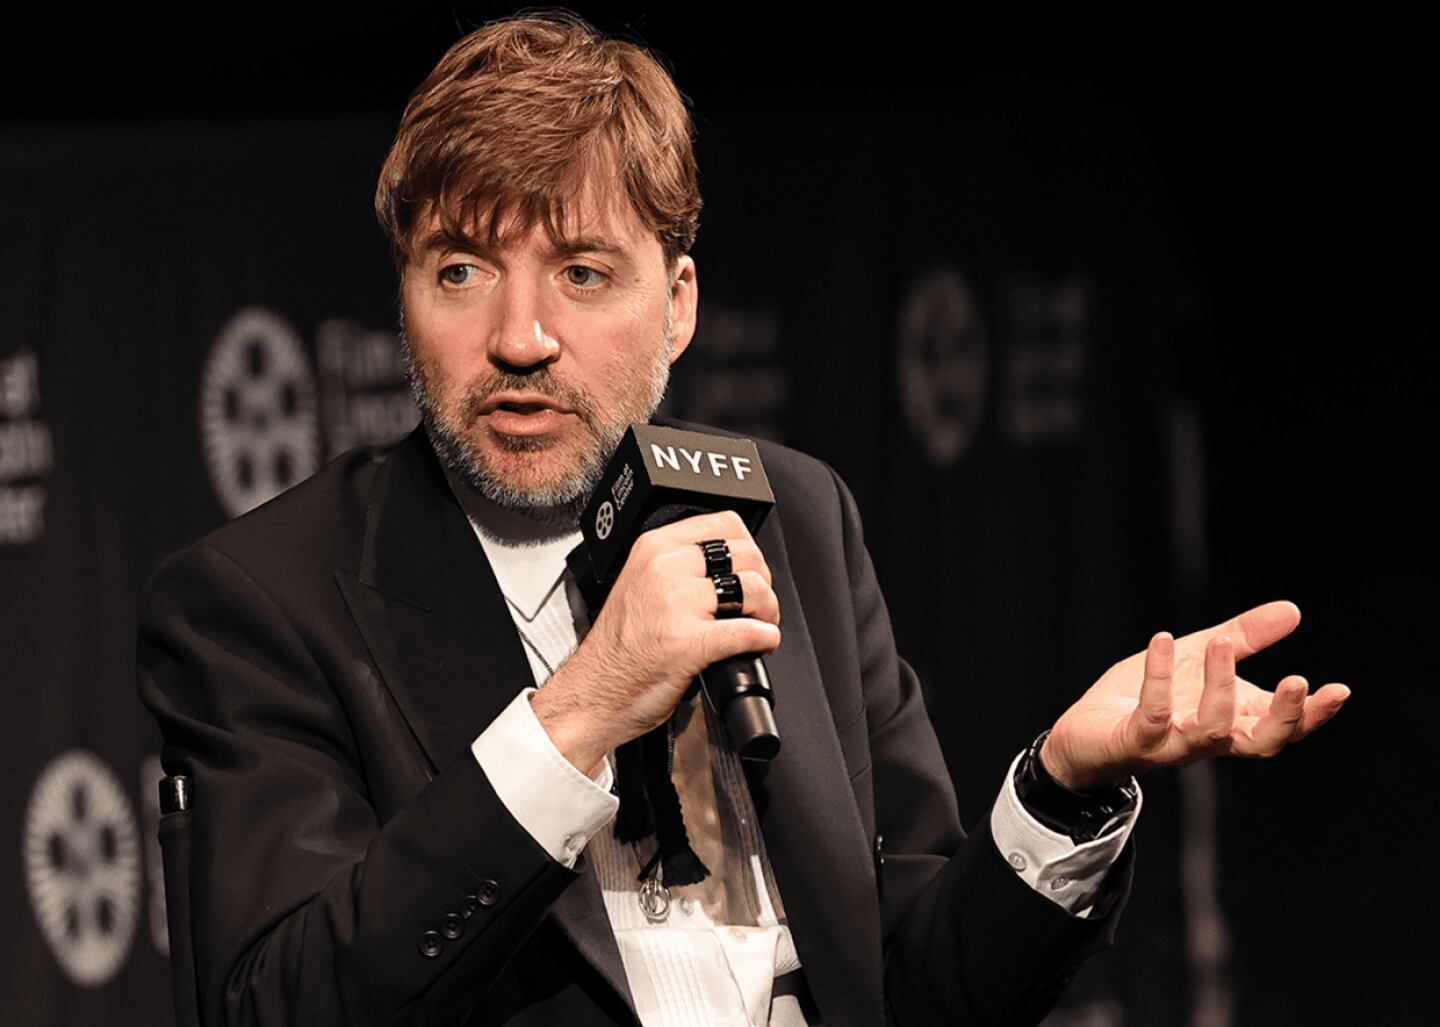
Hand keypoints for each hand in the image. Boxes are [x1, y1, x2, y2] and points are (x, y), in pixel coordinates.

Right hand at [532, 510, 780, 771]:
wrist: (593, 693)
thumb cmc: (617, 649)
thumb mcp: (639, 582)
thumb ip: (676, 566)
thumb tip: (727, 566)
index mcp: (653, 548)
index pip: (725, 522)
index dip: (748, 548)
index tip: (748, 570)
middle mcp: (664, 568)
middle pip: (746, 554)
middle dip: (763, 582)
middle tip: (756, 605)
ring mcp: (676, 604)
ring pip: (753, 588)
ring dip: (768, 611)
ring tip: (759, 625)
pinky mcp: (689, 642)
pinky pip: (751, 631)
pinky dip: (766, 639)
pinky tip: (759, 645)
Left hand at [1040, 601, 1349, 789]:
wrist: (1082, 734)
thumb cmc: (1142, 699)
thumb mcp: (1196, 659)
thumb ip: (1242, 637)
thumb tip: (1292, 610)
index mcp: (1230, 721)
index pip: (1282, 727)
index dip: (1312, 715)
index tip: (1339, 690)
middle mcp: (1207, 739)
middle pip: (1261, 744)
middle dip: (1284, 717)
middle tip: (1298, 681)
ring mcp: (1172, 744)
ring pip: (1210, 730)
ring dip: (1220, 687)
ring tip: (1223, 644)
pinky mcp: (1135, 741)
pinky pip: (1153, 715)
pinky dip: (1159, 677)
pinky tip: (1163, 641)